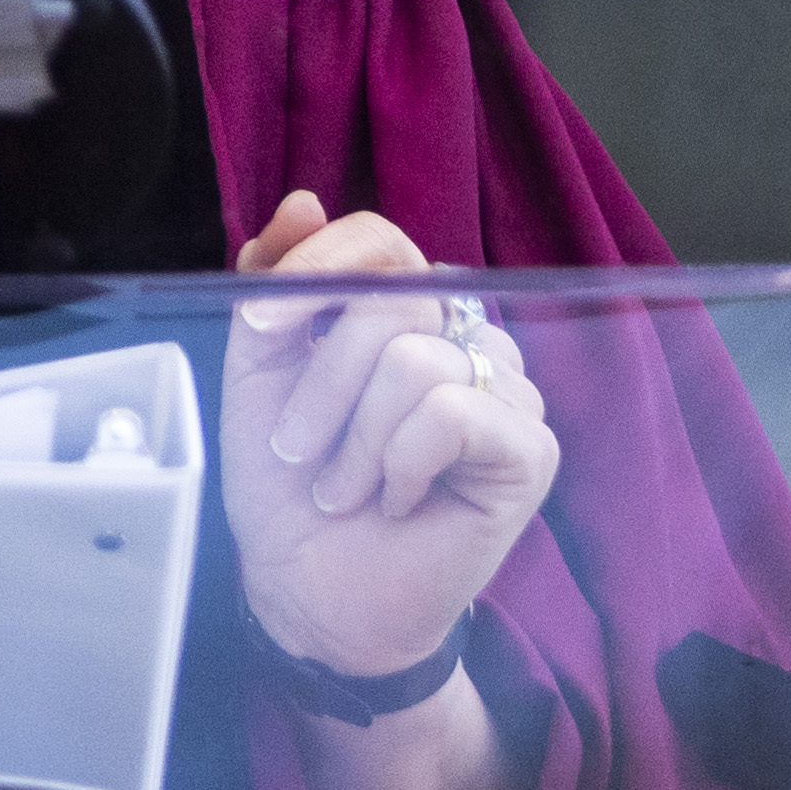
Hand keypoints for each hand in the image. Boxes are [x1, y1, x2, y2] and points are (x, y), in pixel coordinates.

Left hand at [220, 193, 559, 680]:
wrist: (310, 588)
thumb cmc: (290, 484)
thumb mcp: (260, 372)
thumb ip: (274, 287)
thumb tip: (304, 201)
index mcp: (405, 311)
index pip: (380, 240)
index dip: (318, 268)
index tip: (259, 330)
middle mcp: (466, 337)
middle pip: (389, 304)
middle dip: (319, 386)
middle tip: (302, 452)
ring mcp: (509, 390)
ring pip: (413, 360)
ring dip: (353, 438)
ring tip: (347, 486)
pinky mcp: (531, 448)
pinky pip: (450, 413)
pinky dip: (399, 463)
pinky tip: (398, 500)